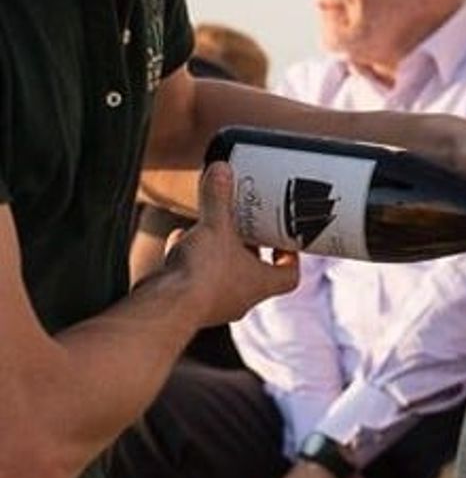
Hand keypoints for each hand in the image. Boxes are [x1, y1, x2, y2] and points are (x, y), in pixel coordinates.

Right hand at [163, 162, 298, 325]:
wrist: (163, 307)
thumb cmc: (202, 274)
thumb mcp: (216, 226)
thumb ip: (218, 198)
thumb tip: (222, 170)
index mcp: (261, 284)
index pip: (289, 275)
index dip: (290, 257)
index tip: (283, 239)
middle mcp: (241, 298)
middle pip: (255, 272)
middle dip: (249, 248)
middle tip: (245, 226)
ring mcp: (214, 304)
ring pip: (223, 276)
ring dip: (218, 253)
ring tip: (212, 229)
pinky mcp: (188, 304)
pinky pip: (195, 280)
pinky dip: (190, 260)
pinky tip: (180, 241)